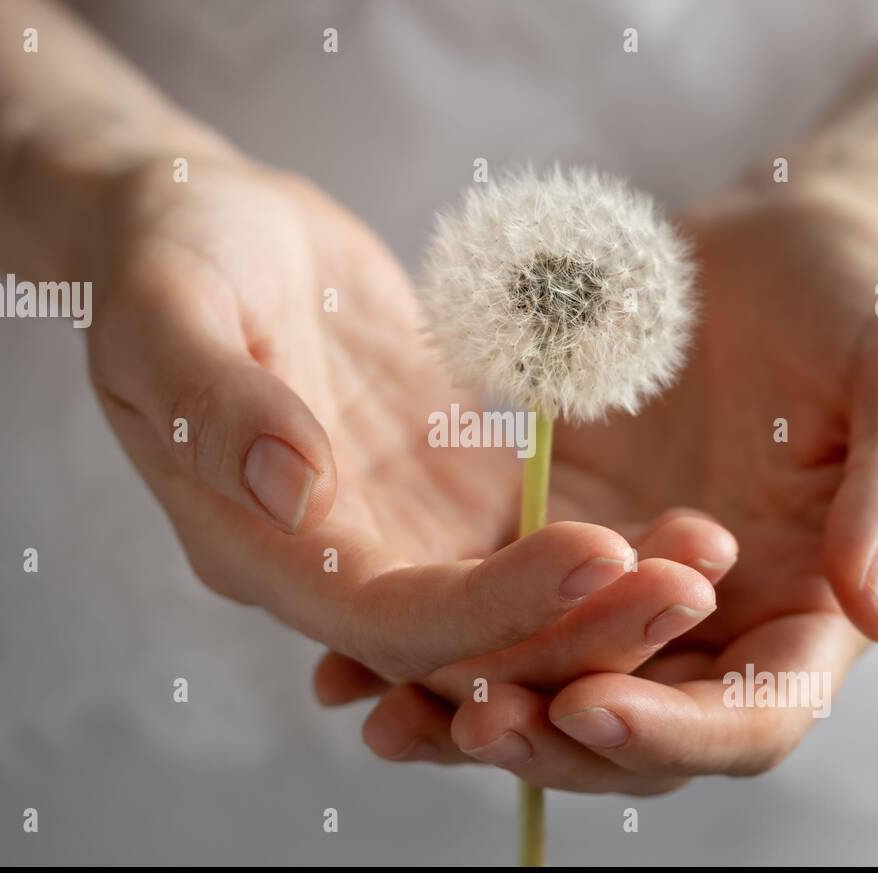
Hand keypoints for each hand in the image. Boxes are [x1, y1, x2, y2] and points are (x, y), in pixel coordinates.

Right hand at [87, 153, 733, 686]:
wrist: (208, 227)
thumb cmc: (171, 255)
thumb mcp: (170, 309)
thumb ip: (222, 403)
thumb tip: (290, 487)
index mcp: (263, 551)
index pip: (388, 620)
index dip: (492, 605)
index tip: (597, 555)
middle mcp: (337, 567)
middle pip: (470, 640)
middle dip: (578, 624)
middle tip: (690, 585)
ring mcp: (398, 534)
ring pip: (515, 609)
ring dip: (608, 601)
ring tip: (707, 559)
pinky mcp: (446, 493)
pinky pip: (534, 543)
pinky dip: (607, 551)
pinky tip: (683, 525)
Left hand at [343, 183, 877, 791]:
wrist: (777, 242)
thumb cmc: (866, 298)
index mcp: (808, 611)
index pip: (753, 716)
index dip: (678, 732)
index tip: (594, 707)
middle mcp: (713, 624)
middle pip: (637, 727)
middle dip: (556, 739)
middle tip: (475, 721)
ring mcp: (624, 589)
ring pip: (548, 685)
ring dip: (472, 712)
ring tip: (384, 713)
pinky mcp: (554, 539)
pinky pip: (488, 607)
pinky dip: (427, 641)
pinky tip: (350, 654)